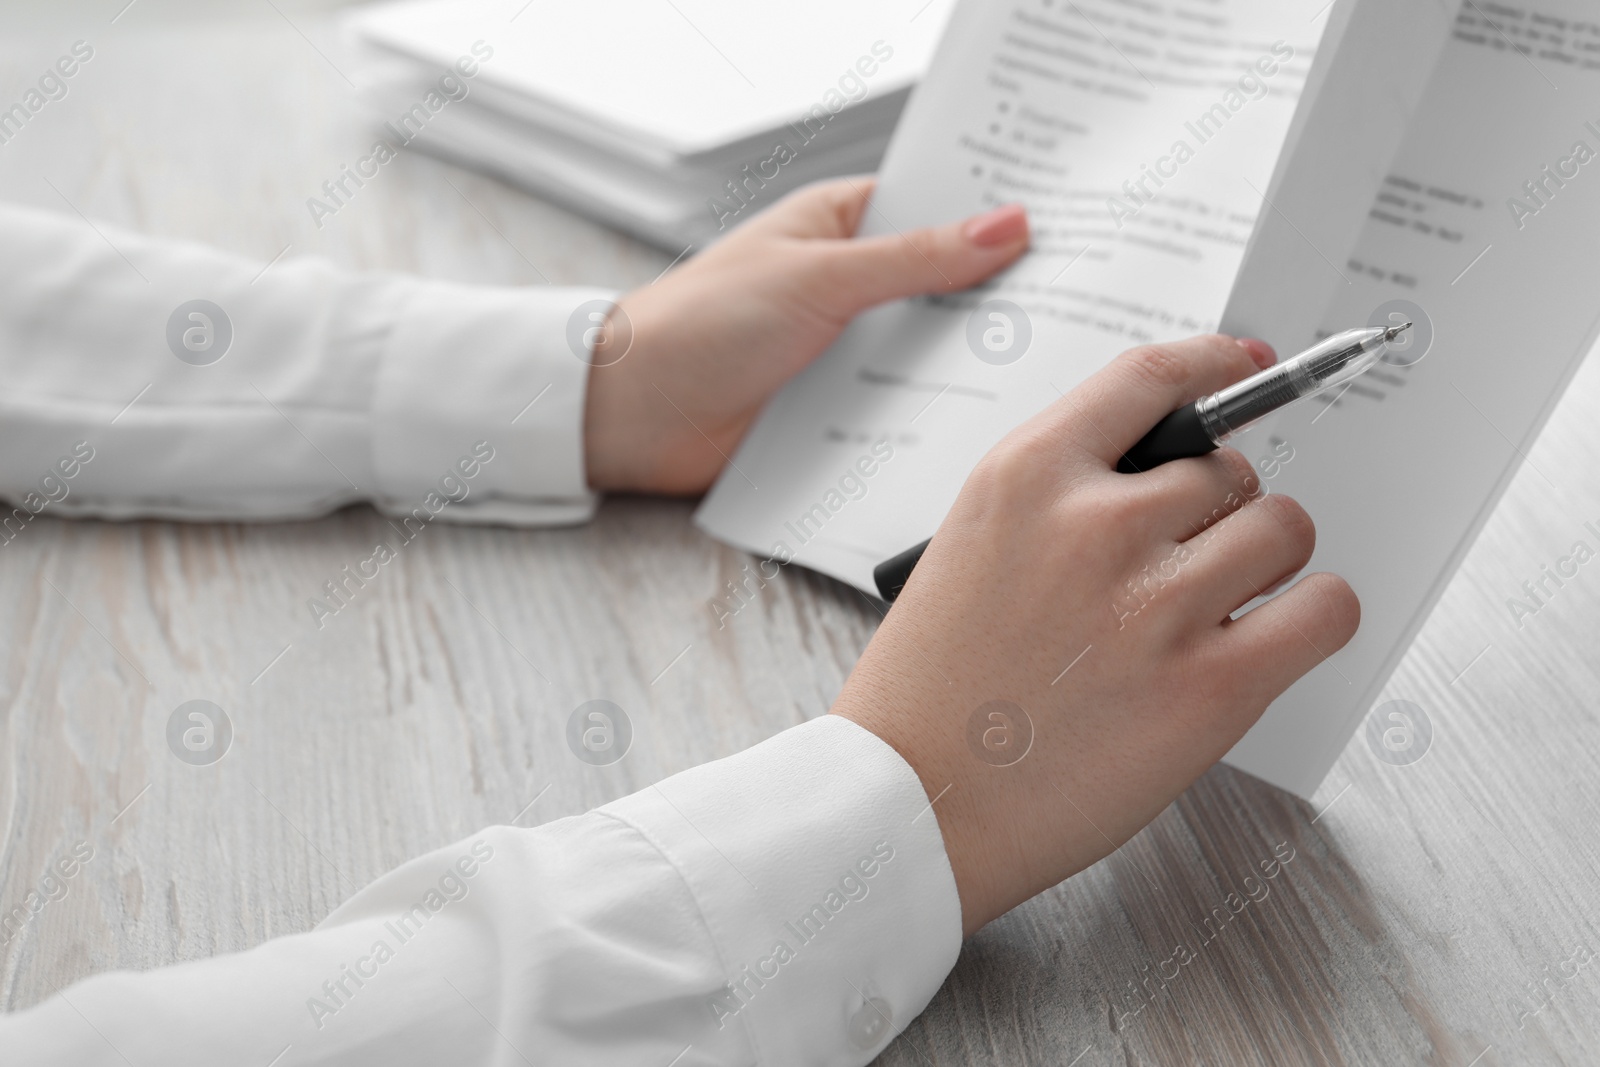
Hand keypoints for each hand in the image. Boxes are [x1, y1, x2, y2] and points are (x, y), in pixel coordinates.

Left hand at [581, 177, 1029, 493]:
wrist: (631, 417)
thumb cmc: (698, 325)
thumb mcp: (819, 278)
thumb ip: (916, 260)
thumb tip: (1006, 227)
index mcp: (841, 224)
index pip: (939, 205)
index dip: (998, 212)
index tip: (1070, 221)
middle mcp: (848, 282)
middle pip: (945, 283)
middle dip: (1000, 294)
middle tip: (1081, 299)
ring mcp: (846, 348)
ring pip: (929, 349)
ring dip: (969, 361)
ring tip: (1051, 363)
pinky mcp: (838, 409)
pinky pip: (902, 406)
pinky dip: (935, 412)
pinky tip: (985, 419)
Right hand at [829, 335, 1360, 935]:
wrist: (911, 804)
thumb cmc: (931, 690)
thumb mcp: (970, 547)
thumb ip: (1062, 496)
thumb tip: (1170, 473)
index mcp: (1027, 476)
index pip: (1151, 376)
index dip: (1218, 365)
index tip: (1248, 366)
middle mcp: (1096, 524)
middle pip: (1230, 468)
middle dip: (1220, 512)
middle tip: (1184, 566)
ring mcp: (1156, 604)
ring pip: (1284, 528)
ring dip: (1264, 563)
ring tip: (1214, 610)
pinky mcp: (1210, 687)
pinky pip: (1324, 610)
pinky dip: (1316, 615)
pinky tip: (1278, 634)